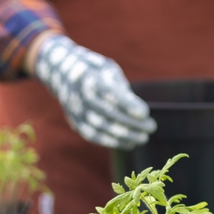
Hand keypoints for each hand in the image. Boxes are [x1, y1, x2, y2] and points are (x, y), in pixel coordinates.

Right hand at [33, 34, 156, 148]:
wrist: (62, 73)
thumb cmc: (95, 70)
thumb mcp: (108, 70)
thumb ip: (121, 88)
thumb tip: (138, 112)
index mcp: (88, 77)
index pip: (110, 94)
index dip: (127, 105)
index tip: (145, 113)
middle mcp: (79, 95)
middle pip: (107, 113)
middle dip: (131, 123)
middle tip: (151, 127)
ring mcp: (75, 110)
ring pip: (101, 127)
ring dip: (124, 135)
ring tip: (143, 138)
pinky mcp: (75, 122)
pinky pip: (93, 135)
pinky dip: (111, 141)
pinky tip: (129, 143)